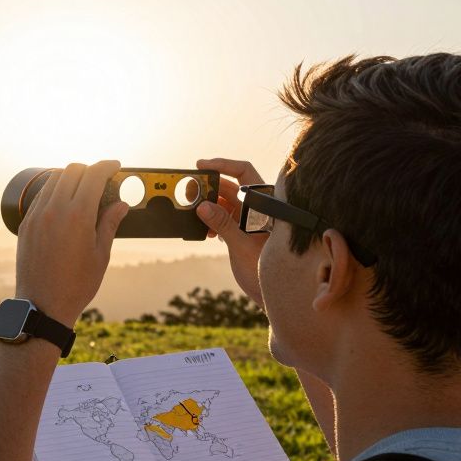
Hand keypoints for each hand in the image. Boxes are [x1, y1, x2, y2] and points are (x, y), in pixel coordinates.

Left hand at [15, 161, 129, 324]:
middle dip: (89, 169)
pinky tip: (63, 204)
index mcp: (77, 216)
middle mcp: (54, 210)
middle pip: (71, 170)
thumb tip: (121, 205)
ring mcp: (36, 216)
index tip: (115, 166)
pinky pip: (40, 196)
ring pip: (53, 180)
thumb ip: (110, 224)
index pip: (93, 175)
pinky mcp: (25, 224)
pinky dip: (54, 192)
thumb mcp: (101, 255)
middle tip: (101, 179)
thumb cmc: (76, 285)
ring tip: (82, 190)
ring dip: (70, 178)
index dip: (107, 166)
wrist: (43, 305)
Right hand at [195, 158, 267, 306]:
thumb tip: (203, 206)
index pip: (244, 173)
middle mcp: (256, 209)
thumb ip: (223, 225)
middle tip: (188, 192)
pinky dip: (209, 220)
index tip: (201, 165)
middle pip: (229, 187)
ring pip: (223, 202)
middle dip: (207, 188)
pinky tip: (204, 231)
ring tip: (193, 213)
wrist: (272, 295)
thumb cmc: (266, 271)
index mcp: (265, 205)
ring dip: (206, 206)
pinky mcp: (240, 231)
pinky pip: (221, 217)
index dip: (223, 165)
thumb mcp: (242, 246)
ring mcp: (248, 220)